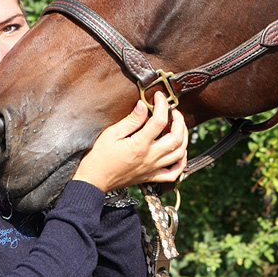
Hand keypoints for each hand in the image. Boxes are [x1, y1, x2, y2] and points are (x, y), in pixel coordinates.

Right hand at [72, 91, 188, 192]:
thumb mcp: (111, 133)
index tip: (159, 96)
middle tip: (173, 111)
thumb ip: (131, 120)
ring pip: (179, 154)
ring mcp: (152, 169)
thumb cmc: (99, 156)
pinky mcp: (151, 177)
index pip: (159, 121)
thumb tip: (143, 105)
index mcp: (140, 145)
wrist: (93, 180)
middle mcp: (150, 158)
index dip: (162, 105)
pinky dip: (181, 162)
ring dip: (184, 138)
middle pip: (176, 138)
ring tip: (179, 127)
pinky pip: (173, 173)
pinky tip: (180, 152)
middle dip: (179, 121)